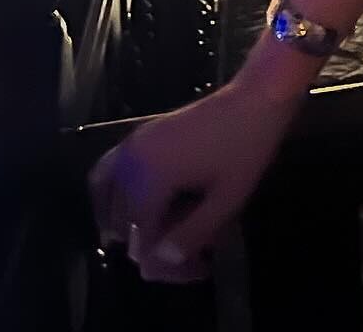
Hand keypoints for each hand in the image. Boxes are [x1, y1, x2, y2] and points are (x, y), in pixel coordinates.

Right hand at [89, 79, 298, 282]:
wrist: (256, 96)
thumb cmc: (247, 146)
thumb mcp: (228, 199)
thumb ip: (192, 234)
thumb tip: (158, 264)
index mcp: (152, 178)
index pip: (142, 241)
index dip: (168, 263)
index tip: (201, 266)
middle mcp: (132, 162)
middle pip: (123, 224)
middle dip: (152, 245)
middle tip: (191, 253)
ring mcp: (132, 145)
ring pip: (106, 199)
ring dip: (125, 223)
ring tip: (157, 238)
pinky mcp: (139, 135)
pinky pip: (106, 171)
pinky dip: (109, 194)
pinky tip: (128, 208)